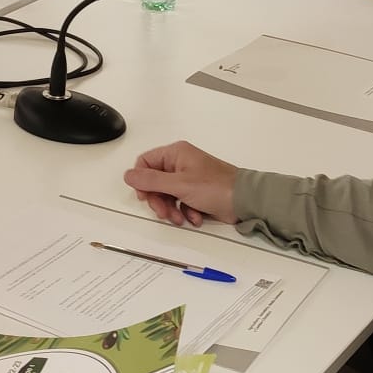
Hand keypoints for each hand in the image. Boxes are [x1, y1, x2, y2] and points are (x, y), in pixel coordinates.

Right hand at [124, 140, 238, 227]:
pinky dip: (185, 212)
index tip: (145, 195)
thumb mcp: (179, 184)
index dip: (141, 181)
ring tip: (181, 218)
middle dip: (158, 201)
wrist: (244, 201)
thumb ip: (151, 180)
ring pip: (166, 196)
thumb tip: (128, 175)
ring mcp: (188, 179)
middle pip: (154, 183)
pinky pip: (179, 203)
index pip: (145, 163)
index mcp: (175, 154)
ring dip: (171, 210)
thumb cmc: (216, 187)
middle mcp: (180, 164)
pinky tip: (194, 217)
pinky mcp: (195, 194)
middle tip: (164, 212)